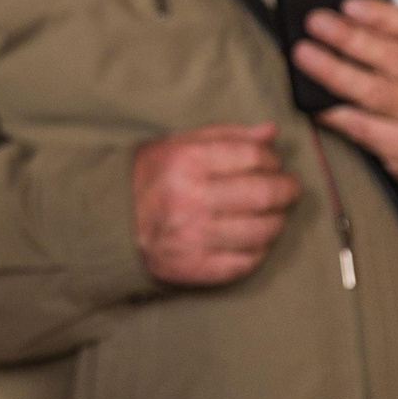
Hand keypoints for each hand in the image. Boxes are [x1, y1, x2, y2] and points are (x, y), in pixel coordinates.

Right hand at [131, 123, 299, 286]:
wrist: (109, 221)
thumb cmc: (149, 177)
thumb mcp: (176, 144)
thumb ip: (225, 135)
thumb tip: (270, 131)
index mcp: (184, 161)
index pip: (253, 156)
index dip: (272, 159)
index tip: (273, 164)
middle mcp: (189, 198)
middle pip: (264, 194)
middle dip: (286, 190)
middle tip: (288, 189)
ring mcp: (192, 236)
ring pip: (262, 231)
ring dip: (276, 221)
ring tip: (271, 214)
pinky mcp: (194, 267)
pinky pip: (247, 262)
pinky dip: (258, 250)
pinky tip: (251, 239)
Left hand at [292, 0, 397, 184]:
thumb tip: (343, 16)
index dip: (380, 15)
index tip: (348, 5)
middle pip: (391, 58)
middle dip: (348, 38)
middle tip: (315, 23)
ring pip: (372, 91)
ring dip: (332, 70)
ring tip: (304, 54)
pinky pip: (362, 126)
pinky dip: (333, 111)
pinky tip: (313, 101)